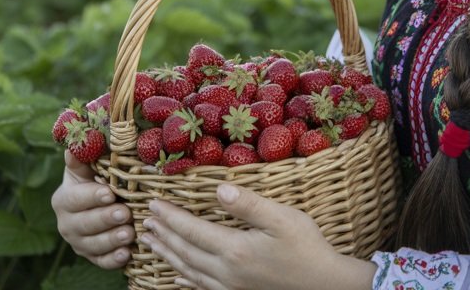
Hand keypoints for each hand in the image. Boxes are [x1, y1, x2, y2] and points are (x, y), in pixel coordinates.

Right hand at [51, 150, 134, 268]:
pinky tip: (127, 254)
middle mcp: (66, 224)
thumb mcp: (86, 167)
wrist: (97, 203)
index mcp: (63, 200)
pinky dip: (113, 260)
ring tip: (130, 233)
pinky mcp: (92, 256)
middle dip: (105, 219)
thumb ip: (82, 158)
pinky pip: (101, 261)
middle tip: (126, 213)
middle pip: (84, 224)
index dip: (91, 197)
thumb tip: (73, 146)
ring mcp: (79, 243)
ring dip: (112, 240)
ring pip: (93, 245)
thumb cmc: (94, 179)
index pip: (75, 199)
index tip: (109, 193)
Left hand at [140, 183, 375, 289]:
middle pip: (184, 251)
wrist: (324, 284)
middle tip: (145, 221)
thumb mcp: (282, 218)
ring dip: (167, 255)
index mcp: (234, 249)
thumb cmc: (306, 246)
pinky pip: (201, 287)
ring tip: (151, 243)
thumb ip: (248, 204)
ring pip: (188, 271)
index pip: (191, 230)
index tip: (152, 203)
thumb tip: (218, 190)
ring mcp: (230, 286)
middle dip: (163, 234)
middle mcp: (226, 271)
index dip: (170, 217)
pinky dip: (184, 279)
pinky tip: (177, 276)